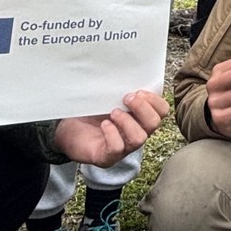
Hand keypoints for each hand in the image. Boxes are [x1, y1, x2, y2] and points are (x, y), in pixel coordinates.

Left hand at [53, 89, 168, 166]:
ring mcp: (123, 147)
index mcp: (141, 117)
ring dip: (127, 122)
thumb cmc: (91, 112)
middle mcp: (136, 132)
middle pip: (155, 123)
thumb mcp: (109, 97)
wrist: (68, 129)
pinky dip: (112, 134)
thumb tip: (128, 73)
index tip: (138, 90)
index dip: (154, 100)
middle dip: (142, 108)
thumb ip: (121, 89)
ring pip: (139, 138)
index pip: (162, 111)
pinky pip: (117, 148)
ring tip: (113, 112)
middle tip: (125, 98)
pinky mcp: (107, 157)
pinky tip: (104, 125)